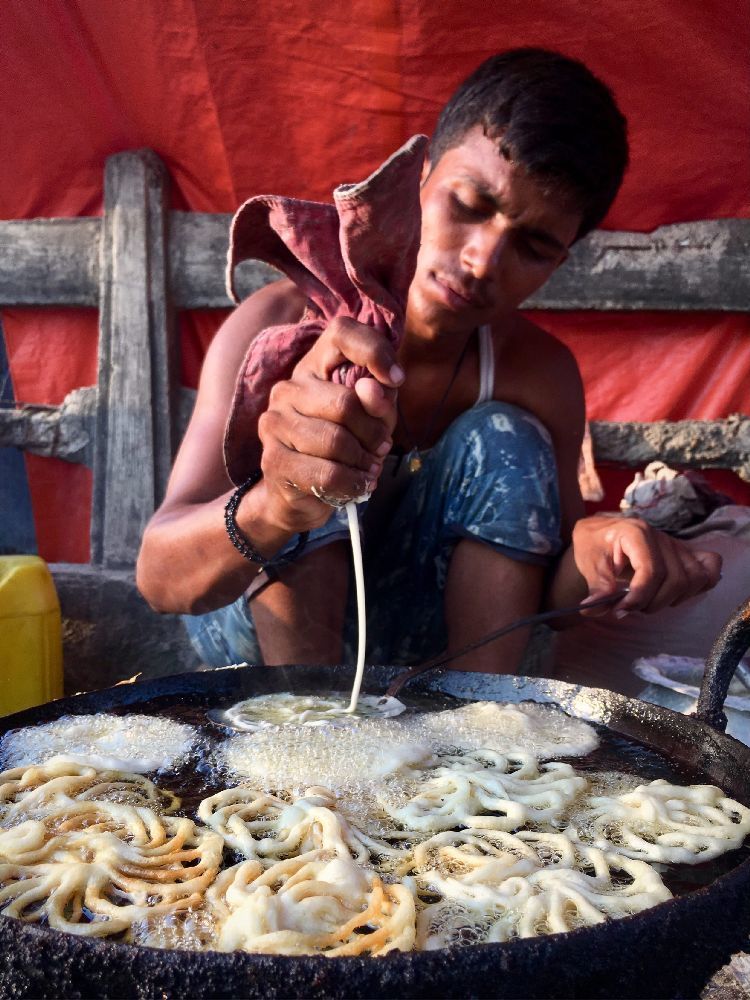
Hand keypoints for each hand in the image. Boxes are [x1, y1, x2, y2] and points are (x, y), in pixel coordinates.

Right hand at [257, 316, 402, 529]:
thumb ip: (380, 401)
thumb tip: (371, 389)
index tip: (396, 380)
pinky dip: (351, 484)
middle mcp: (288, 388)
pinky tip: (357, 486)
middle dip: (374, 433)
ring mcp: (274, 422)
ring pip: (336, 441)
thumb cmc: (344, 446)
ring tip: (368, 469)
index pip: (342, 332)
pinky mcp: (272, 459)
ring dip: (363, 462)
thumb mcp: (373, 419)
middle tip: (380, 448)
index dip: (375, 350)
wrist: (301, 492)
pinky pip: (326, 473)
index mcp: (315, 365)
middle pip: (346, 402)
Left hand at [571, 513, 721, 616]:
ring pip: (695, 577)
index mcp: (635, 532)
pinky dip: (699, 585)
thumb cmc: (593, 544)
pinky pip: (710, 566)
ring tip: (648, 601)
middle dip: (653, 602)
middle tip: (630, 607)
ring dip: (673, 598)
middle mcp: (660, 536)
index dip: (639, 597)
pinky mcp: (685, 552)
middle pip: (676, 579)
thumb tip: (595, 608)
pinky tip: (675, 594)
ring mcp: (675, 544)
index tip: (620, 611)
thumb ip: (596, 586)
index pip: (651, 570)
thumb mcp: (586, 562)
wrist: (599, 533)